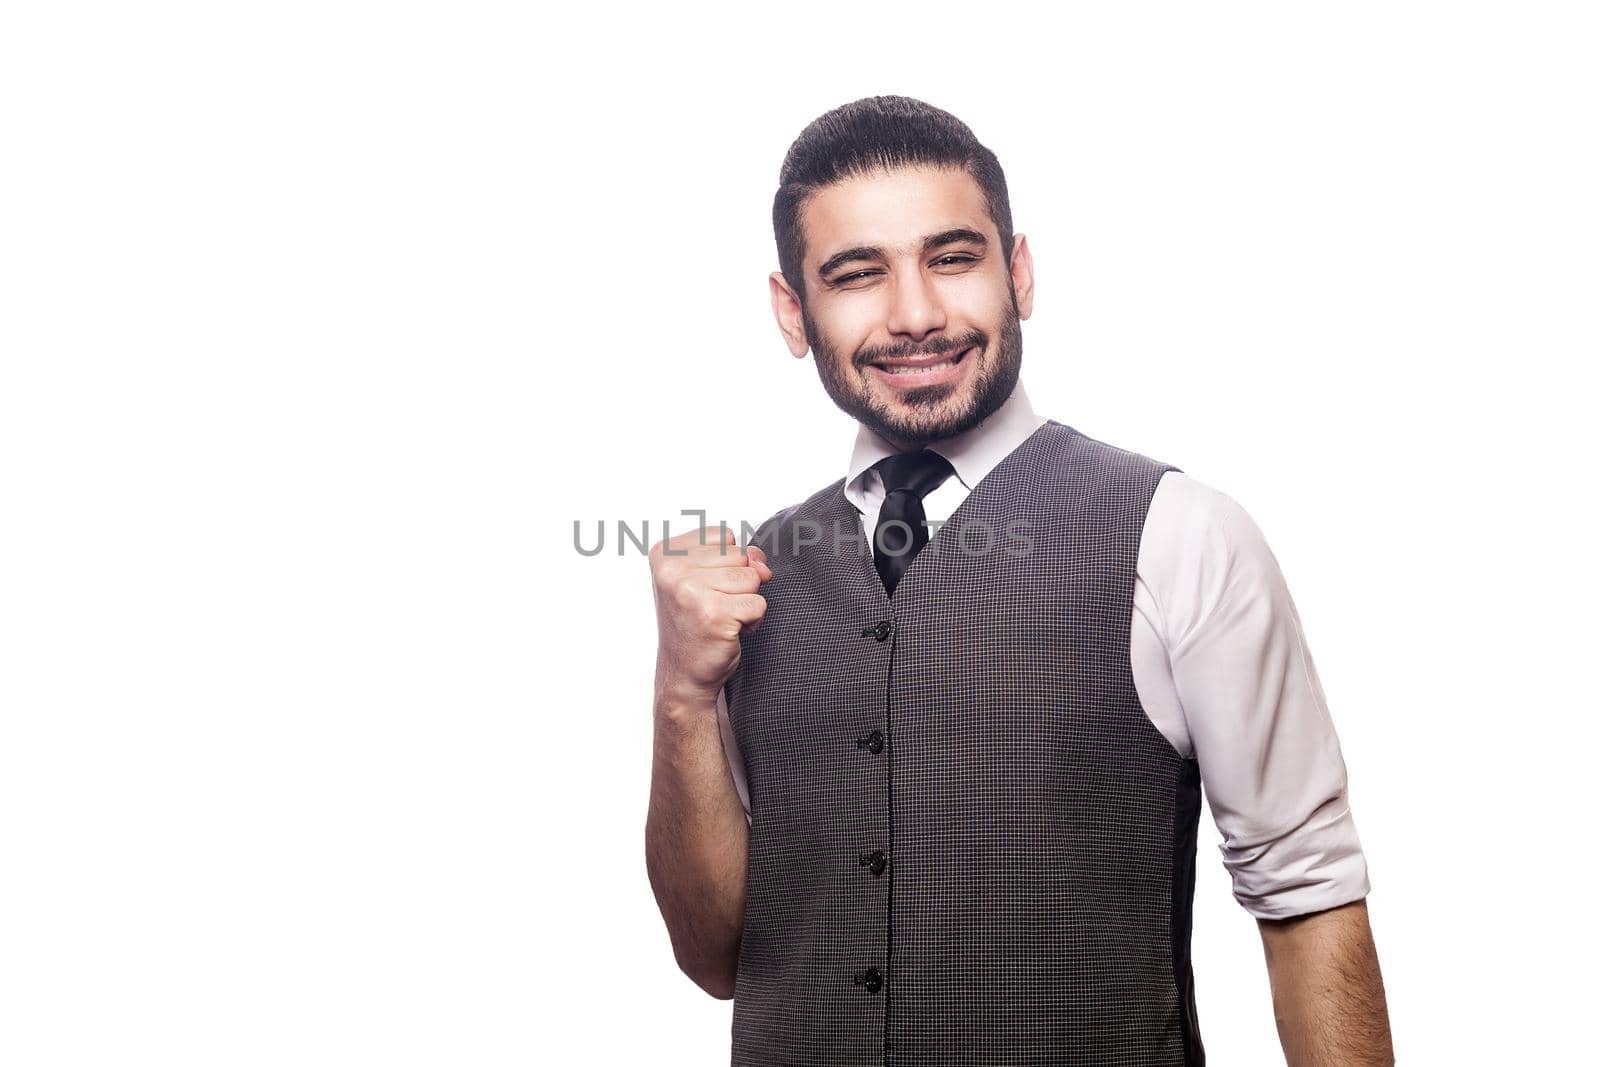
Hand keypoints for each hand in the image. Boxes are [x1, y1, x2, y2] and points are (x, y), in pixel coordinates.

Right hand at [649, 523, 772, 706]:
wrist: (683, 674)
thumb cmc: (695, 623)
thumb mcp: (708, 578)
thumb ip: (738, 557)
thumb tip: (763, 567)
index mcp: (665, 553)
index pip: (723, 535)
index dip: (725, 564)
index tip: (703, 588)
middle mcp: (673, 569)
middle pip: (739, 555)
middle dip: (737, 583)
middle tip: (712, 607)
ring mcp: (691, 590)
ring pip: (752, 578)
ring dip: (745, 601)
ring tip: (721, 618)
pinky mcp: (714, 613)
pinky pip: (759, 603)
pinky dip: (752, 620)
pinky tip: (728, 630)